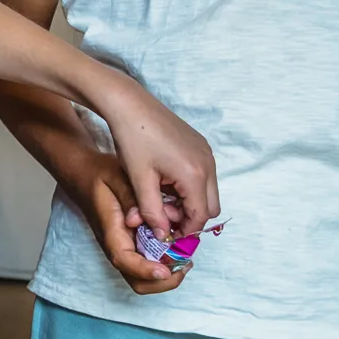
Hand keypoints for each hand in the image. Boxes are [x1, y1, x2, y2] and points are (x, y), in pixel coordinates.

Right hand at [65, 151, 185, 293]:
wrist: (83, 175)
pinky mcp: (131, 245)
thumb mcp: (116, 178)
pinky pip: (147, 264)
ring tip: (185, 258)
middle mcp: (116, 246)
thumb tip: (144, 219)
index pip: (124, 260)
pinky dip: (165, 263)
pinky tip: (178, 248)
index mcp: (111, 231)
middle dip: (163, 281)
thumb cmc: (99, 175)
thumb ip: (131, 197)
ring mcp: (123, 248)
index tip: (166, 270)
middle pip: (137, 280)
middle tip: (184, 263)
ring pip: (143, 278)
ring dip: (166, 275)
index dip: (145, 270)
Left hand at [89, 75, 218, 239]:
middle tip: (162, 215)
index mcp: (194, 175)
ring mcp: (206, 152)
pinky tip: (164, 181)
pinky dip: (189, 185)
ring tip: (159, 197)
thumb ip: (152, 211)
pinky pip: (203, 175)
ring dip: (188, 201)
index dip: (184, 230)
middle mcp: (208, 164)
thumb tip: (162, 235)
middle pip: (210, 207)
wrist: (128, 104)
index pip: (200, 216)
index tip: (166, 234)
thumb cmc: (131, 139)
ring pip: (207, 191)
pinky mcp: (200, 145)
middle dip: (189, 217)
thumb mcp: (139, 180)